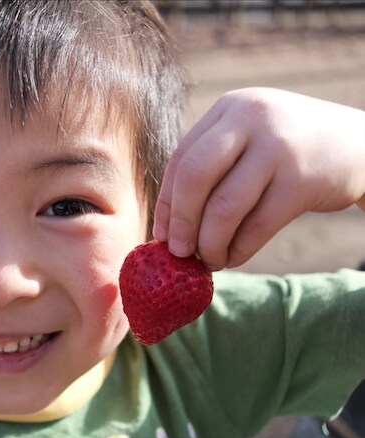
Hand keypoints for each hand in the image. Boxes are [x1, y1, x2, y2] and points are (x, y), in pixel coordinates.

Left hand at [153, 88, 364, 270]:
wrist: (362, 146)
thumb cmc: (288, 150)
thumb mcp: (250, 137)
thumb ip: (212, 165)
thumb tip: (169, 225)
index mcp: (230, 109)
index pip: (181, 159)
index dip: (167, 203)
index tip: (161, 235)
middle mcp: (251, 120)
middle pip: (194, 178)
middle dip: (181, 222)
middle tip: (178, 252)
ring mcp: (278, 148)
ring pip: (225, 207)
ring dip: (210, 243)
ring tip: (209, 259)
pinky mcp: (302, 181)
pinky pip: (257, 225)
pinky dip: (239, 249)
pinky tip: (233, 257)